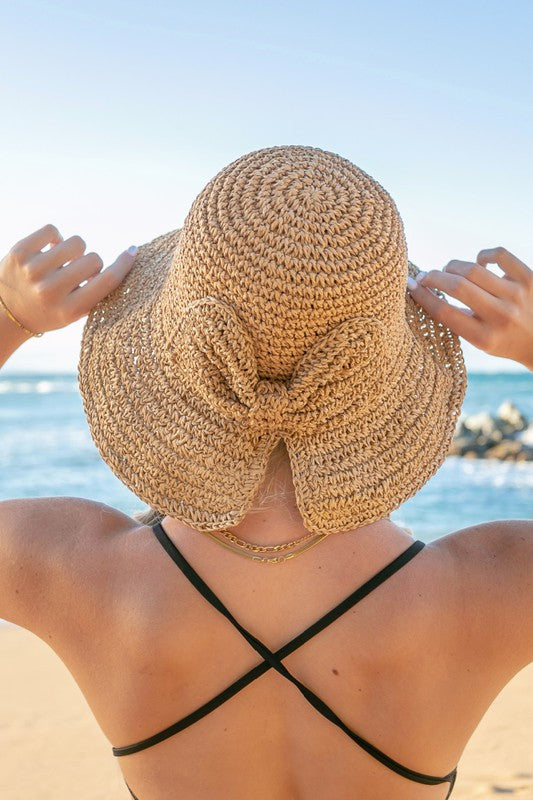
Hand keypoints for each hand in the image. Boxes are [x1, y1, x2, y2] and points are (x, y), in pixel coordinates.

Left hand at [0, 223, 136, 335]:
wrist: (5, 314)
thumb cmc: (48, 312)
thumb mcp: (73, 313)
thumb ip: (95, 293)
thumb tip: (124, 258)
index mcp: (69, 310)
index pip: (106, 281)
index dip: (123, 264)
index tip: (133, 252)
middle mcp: (50, 291)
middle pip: (93, 260)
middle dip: (90, 265)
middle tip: (76, 275)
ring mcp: (33, 271)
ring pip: (76, 243)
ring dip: (74, 251)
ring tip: (61, 263)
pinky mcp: (19, 253)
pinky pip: (53, 230)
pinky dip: (56, 238)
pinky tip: (48, 251)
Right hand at [407, 247, 532, 369]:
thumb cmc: (504, 340)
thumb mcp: (479, 341)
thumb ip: (458, 319)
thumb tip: (427, 289)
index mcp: (484, 337)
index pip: (444, 312)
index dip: (422, 296)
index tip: (410, 286)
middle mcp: (502, 316)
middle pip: (457, 286)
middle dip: (434, 277)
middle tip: (425, 276)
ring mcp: (517, 294)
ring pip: (473, 268)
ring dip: (453, 267)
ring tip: (448, 271)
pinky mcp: (529, 278)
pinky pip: (498, 254)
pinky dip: (483, 255)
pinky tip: (479, 263)